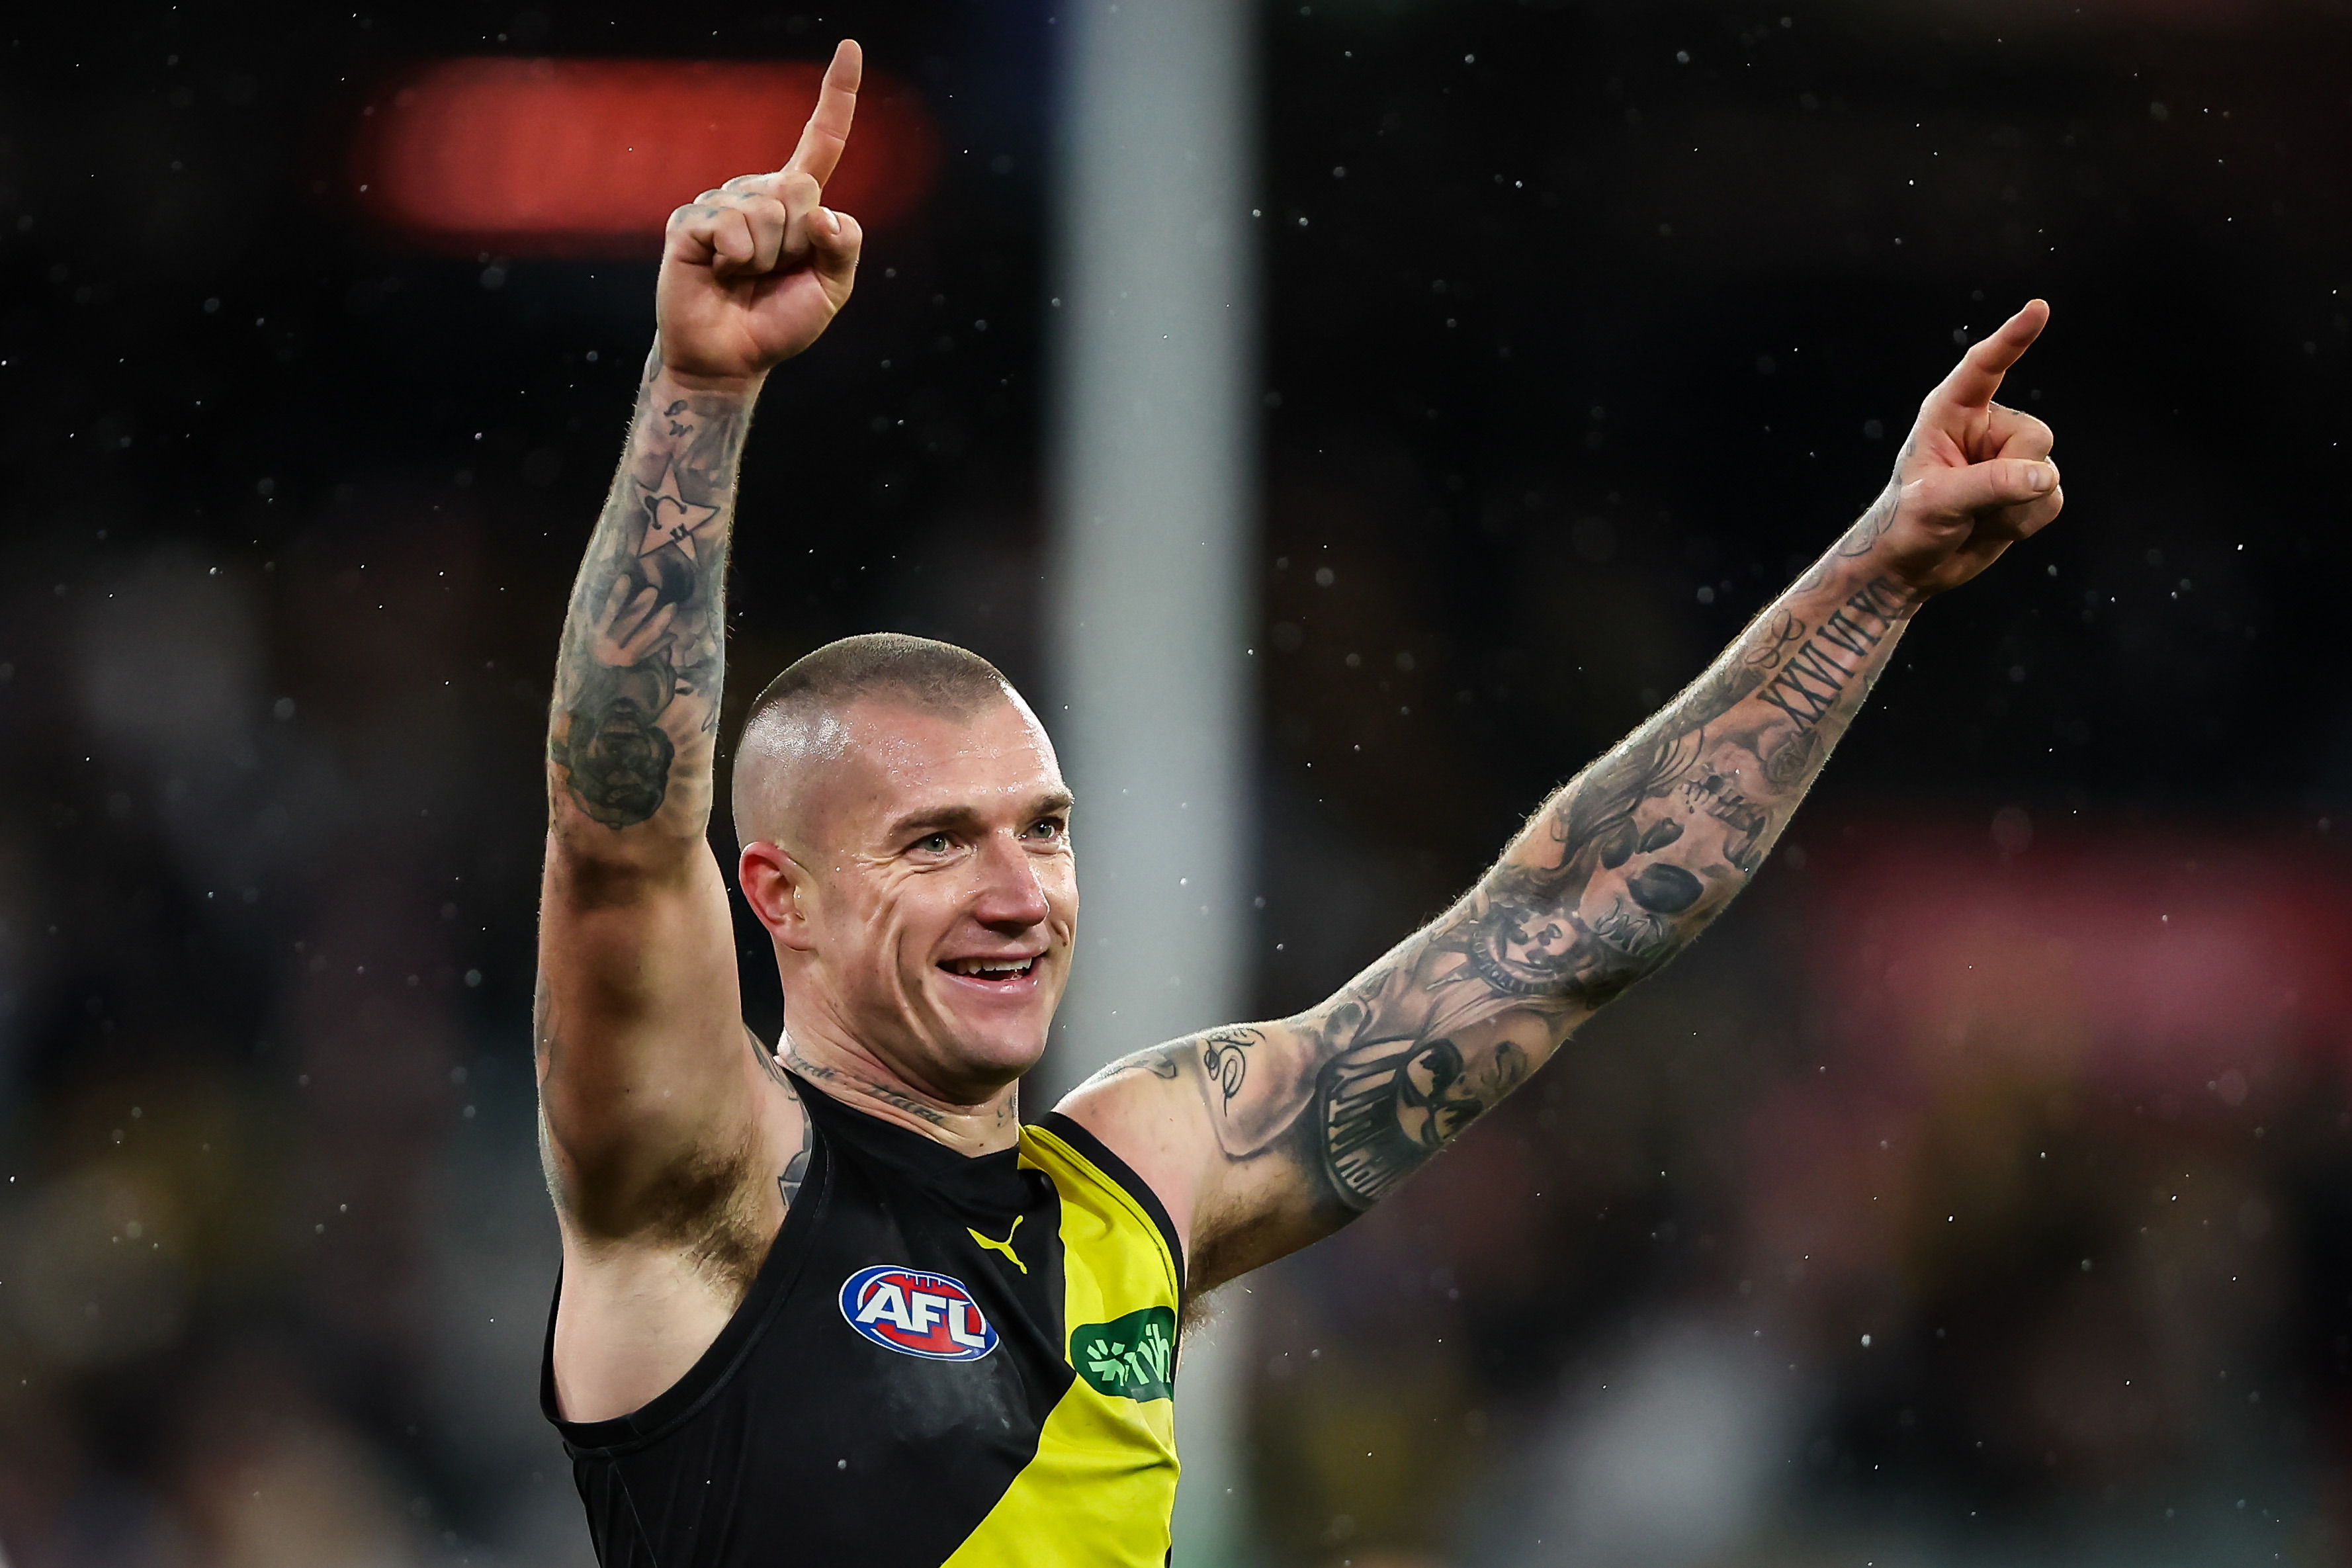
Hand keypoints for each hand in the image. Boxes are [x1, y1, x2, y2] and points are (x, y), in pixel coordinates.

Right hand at [653, 40, 866, 387]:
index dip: (838, 96)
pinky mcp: (690, 222)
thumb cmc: (778, 322)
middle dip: (797, 245)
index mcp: (796, 202)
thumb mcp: (830, 290)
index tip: (851, 48)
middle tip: (772, 275)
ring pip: (768, 212)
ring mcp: (720, 203)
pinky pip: (731, 227)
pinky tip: (721, 272)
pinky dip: (736, 259)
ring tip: (744, 277)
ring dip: (766, 258)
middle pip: (800, 192)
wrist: (731, 358)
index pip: (822, 140)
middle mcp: (758, 192)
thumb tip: (826, 213)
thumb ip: (844, 248)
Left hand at [1862, 300, 2063, 597]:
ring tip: (1974, 516)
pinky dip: (2026, 522)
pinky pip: (2052, 501)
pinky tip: (1994, 526)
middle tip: (1967, 501)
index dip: (2012, 338)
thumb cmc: (1906, 524)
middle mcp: (1985, 428)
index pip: (1984, 368)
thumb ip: (1991, 484)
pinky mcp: (2026, 488)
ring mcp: (2009, 458)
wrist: (1911, 565)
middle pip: (2036, 435)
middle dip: (2011, 477)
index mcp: (1950, 413)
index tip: (2038, 308)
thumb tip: (2044, 477)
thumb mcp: (1938, 501)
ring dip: (2014, 508)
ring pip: (2047, 472)